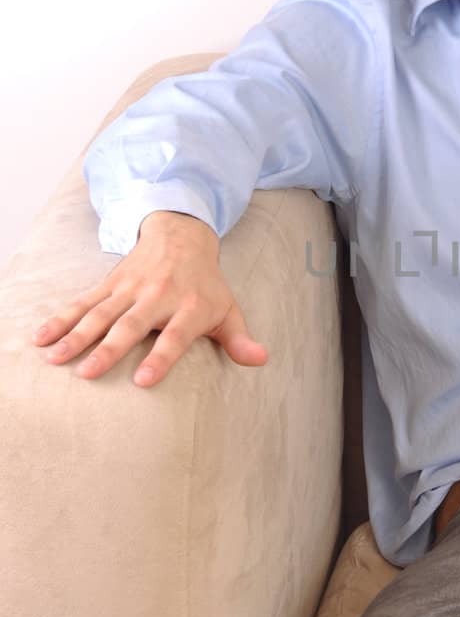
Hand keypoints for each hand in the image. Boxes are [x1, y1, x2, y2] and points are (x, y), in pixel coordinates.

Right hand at [29, 211, 268, 387]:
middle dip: (109, 349)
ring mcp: (131, 289)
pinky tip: (41, 336)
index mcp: (189, 308)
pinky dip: (61, 318)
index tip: (142, 380)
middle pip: (131, 326)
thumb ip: (239, 339)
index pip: (174, 337)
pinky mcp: (111, 283)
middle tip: (88, 373)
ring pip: (100, 314)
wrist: (182, 235)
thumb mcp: (228, 309)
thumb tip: (260, 359)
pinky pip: (83, 302)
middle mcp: (158, 297)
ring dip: (76, 335)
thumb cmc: (206, 284)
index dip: (160, 358)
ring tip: (56, 358)